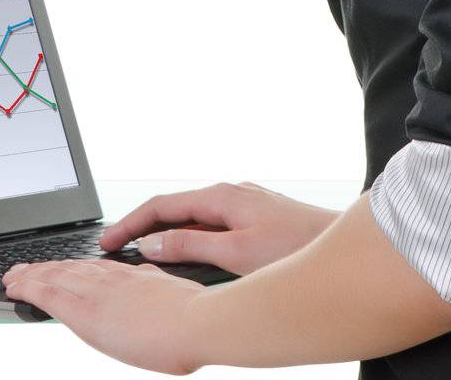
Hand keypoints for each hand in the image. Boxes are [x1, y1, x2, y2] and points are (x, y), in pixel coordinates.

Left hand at [1, 258, 204, 374]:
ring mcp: (98, 291)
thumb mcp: (176, 296)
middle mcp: (112, 278)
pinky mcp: (86, 311)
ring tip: (13, 277)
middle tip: (25, 269)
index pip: (96, 267)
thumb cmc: (197, 317)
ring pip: (54, 276)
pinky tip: (15, 288)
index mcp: (135, 275)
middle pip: (70, 267)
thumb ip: (158, 289)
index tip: (62, 268)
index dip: (73, 266)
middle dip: (45, 268)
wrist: (199, 322)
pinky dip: (28, 288)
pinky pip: (49, 294)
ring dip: (31, 275)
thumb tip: (151, 285)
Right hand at [98, 180, 338, 274]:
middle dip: (142, 228)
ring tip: (143, 258)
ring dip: (166, 235)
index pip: (162, 205)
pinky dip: (190, 239)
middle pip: (175, 209)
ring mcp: (244, 205)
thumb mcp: (235, 253)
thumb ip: (191, 246)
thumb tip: (152, 242)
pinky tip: (187, 257)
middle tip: (116, 252)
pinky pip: (211, 226)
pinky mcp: (256, 219)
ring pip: (193, 219)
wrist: (343, 247)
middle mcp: (231, 194)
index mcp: (222, 196)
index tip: (107, 243)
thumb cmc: (297, 248)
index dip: (130, 224)